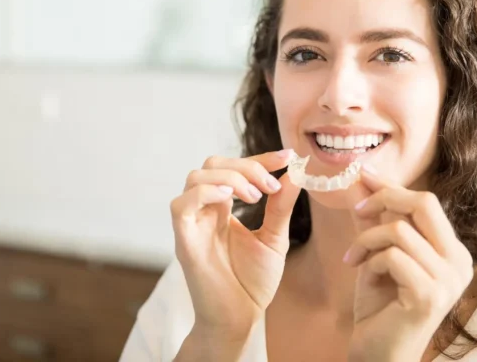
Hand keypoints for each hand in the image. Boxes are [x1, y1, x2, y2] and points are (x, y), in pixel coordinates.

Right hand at [170, 149, 300, 340]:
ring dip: (230, 178)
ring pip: (195, 177)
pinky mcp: (184, 240)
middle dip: (246, 166)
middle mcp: (204, 210)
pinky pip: (181, 204)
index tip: (287, 157)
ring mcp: (192, 223)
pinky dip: (205, 192)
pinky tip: (230, 200)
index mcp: (223, 207)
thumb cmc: (252, 282)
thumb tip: (294, 174)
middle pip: (212, 164)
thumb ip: (280, 207)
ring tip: (255, 196)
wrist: (241, 318)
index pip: (234, 168)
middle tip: (270, 186)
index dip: (260, 158)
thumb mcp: (274, 238)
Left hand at [345, 166, 473, 361]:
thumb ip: (376, 219)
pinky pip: (392, 256)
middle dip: (384, 197)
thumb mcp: (378, 254)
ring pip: (400, 230)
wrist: (378, 353)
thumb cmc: (381, 307)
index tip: (363, 173)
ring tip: (353, 258)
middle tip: (357, 208)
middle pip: (424, 203)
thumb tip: (364, 178)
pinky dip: (369, 260)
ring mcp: (449, 280)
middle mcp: (460, 263)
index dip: (392, 185)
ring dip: (366, 240)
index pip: (426, 202)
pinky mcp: (429, 295)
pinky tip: (362, 275)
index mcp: (453, 251)